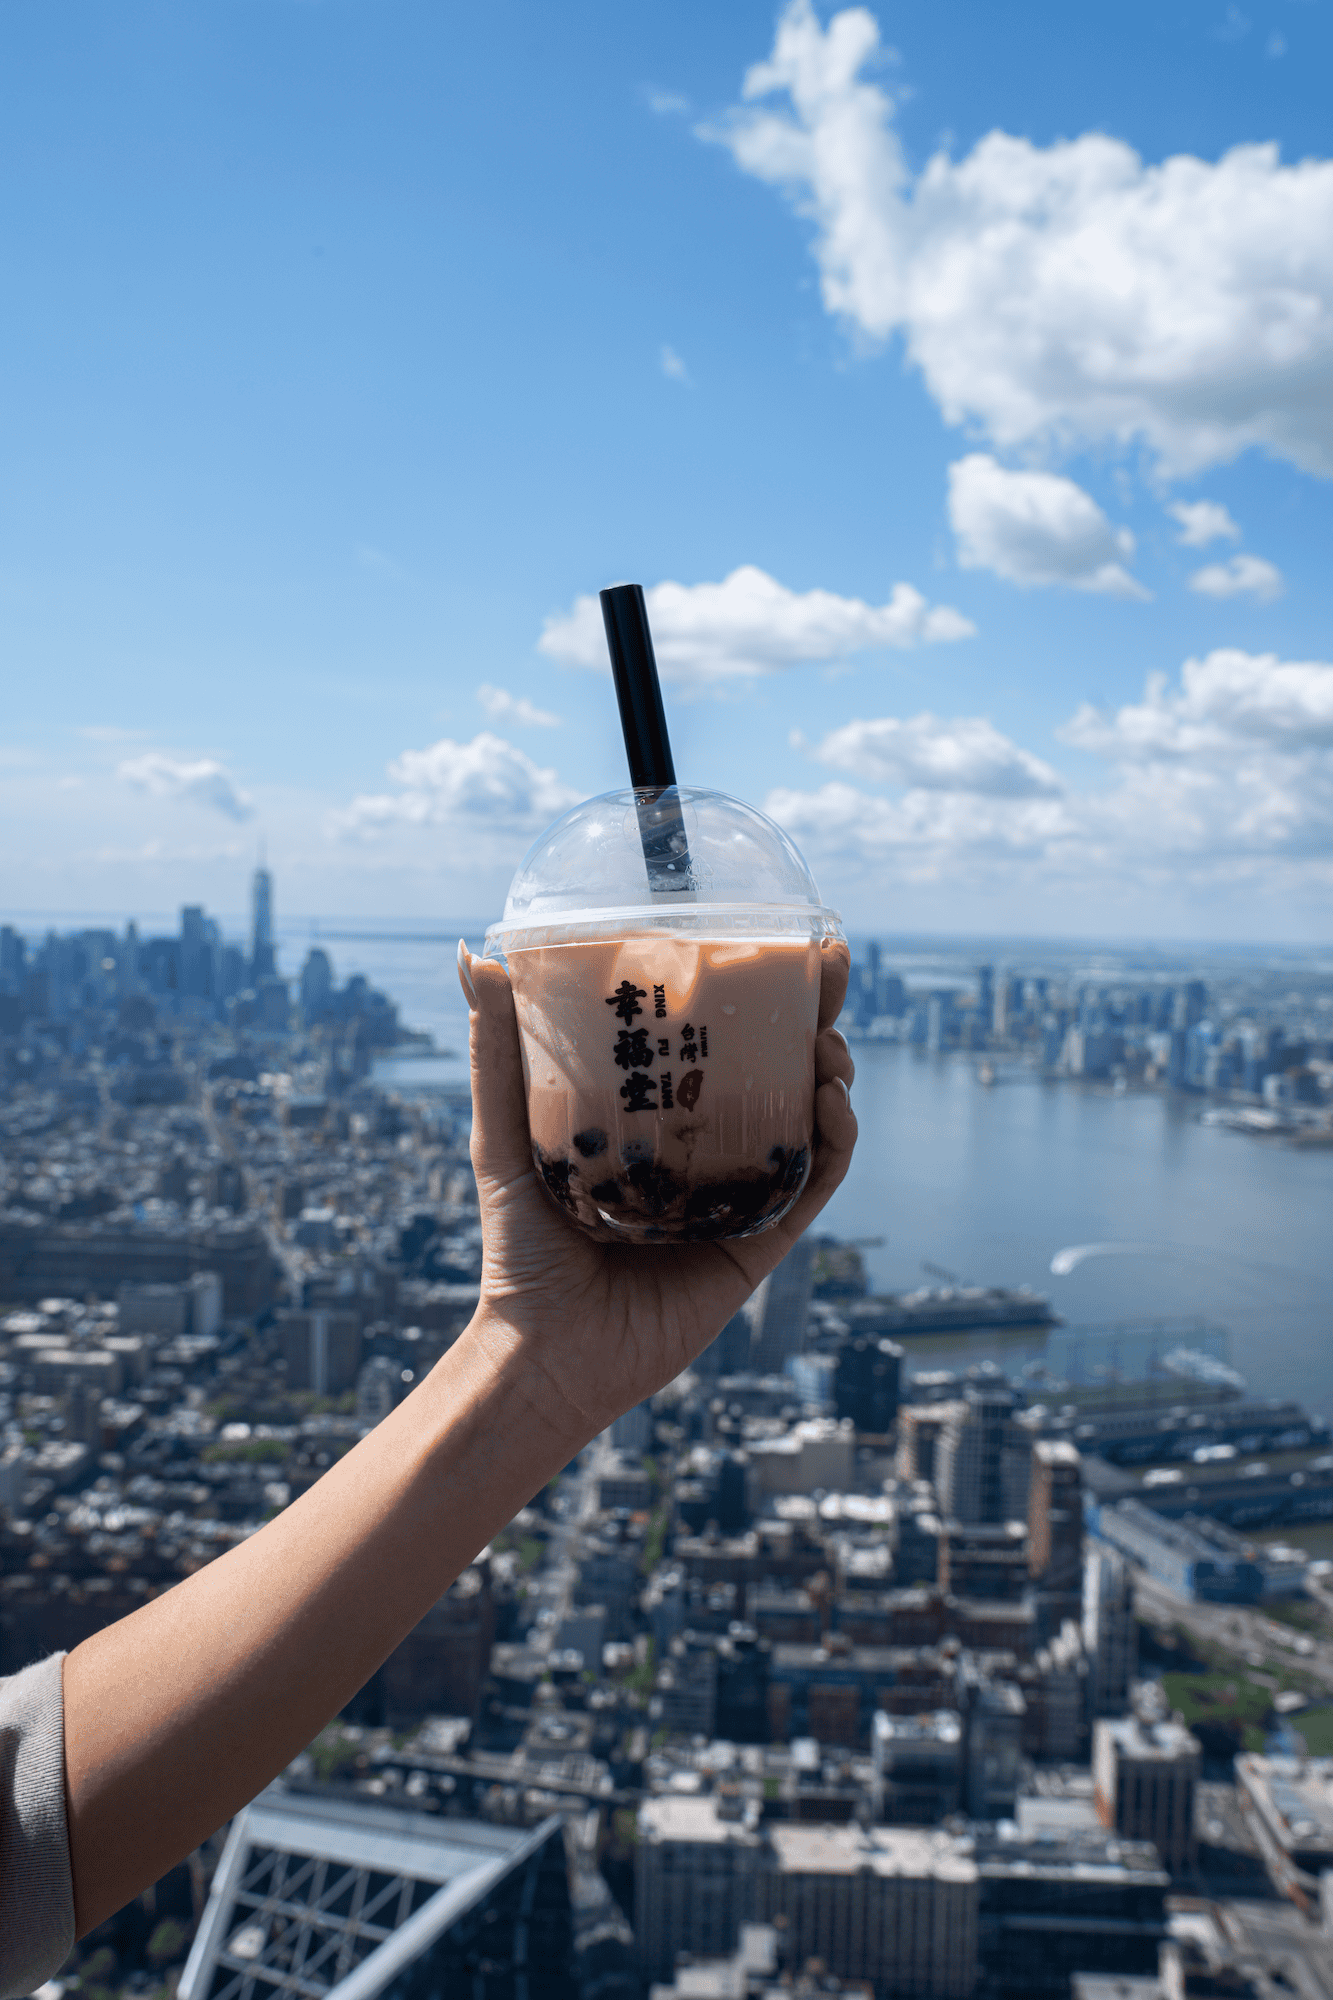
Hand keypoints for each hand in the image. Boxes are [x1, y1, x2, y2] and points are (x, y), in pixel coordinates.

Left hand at [456, 938, 856, 1445]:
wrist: (544, 1352)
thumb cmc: (519, 1249)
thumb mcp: (503, 1136)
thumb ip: (495, 1053)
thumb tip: (476, 955)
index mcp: (656, 1119)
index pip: (716, 1039)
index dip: (755, 988)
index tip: (777, 935)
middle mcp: (706, 1151)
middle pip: (778, 1067)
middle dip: (815, 1014)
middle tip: (829, 968)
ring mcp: (739, 1194)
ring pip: (808, 1118)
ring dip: (831, 1071)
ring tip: (826, 1041)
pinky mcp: (761, 1242)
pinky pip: (815, 1183)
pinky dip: (835, 1141)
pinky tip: (830, 1103)